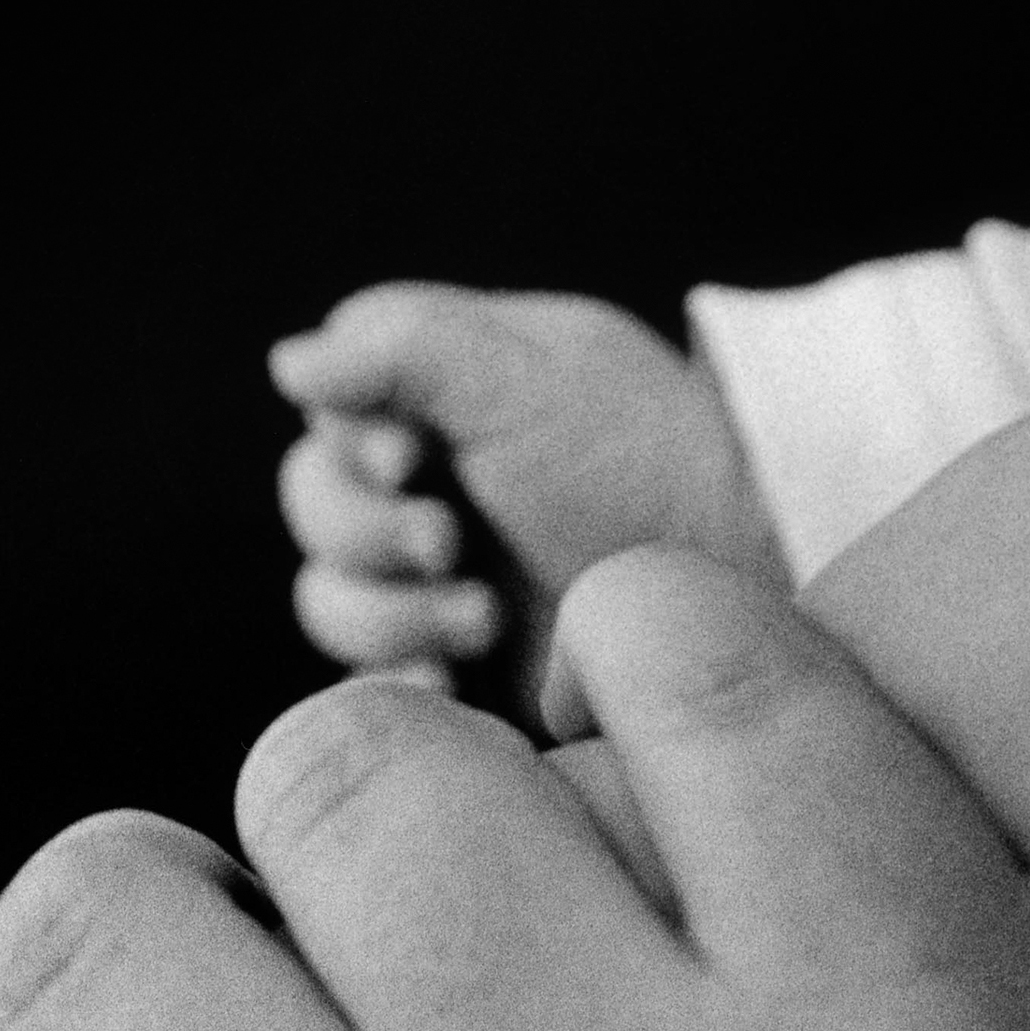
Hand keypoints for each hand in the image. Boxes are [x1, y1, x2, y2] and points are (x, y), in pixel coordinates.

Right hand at [273, 285, 778, 707]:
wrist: (743, 583)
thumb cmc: (647, 460)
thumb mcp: (527, 377)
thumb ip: (402, 347)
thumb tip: (286, 362)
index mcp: (447, 391)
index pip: (330, 406)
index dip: (351, 442)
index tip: (410, 460)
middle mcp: (433, 479)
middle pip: (314, 506)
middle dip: (369, 533)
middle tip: (450, 547)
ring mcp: (440, 578)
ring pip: (331, 599)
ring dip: (388, 613)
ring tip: (482, 620)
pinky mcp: (456, 664)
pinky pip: (371, 682)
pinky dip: (396, 681)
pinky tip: (448, 682)